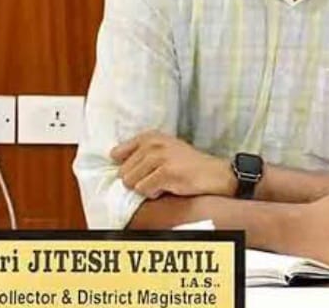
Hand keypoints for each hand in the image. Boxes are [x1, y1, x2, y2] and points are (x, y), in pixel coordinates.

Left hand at [110, 131, 234, 198]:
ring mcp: (159, 157)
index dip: (125, 167)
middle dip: (138, 180)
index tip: (137, 171)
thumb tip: (113, 161)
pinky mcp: (166, 172)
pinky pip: (145, 190)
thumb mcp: (164, 149)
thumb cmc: (188, 164)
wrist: (215, 174)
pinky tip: (169, 187)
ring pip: (132, 183)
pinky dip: (155, 193)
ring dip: (146, 188)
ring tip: (163, 182)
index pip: (116, 153)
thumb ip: (140, 152)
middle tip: (157, 178)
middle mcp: (153, 143)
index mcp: (149, 136)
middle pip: (123, 172)